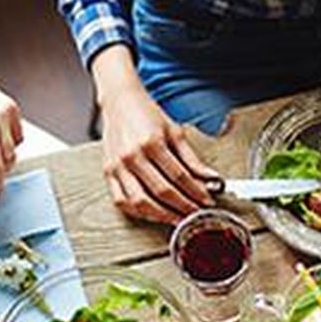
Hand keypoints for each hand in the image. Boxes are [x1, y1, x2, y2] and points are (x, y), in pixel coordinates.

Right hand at [94, 46, 216, 224]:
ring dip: (162, 216)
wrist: (119, 102)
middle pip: (162, 192)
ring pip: (141, 202)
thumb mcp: (175, 132)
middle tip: (196, 215)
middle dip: (183, 207)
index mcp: (152, 142)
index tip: (207, 202)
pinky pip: (122, 201)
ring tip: (177, 219)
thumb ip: (192, 159)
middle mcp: (132, 155)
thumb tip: (212, 179)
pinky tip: (153, 214)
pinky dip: (139, 213)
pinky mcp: (108, 173)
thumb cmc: (147, 115)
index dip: (196, 193)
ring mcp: (117, 166)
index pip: (179, 176)